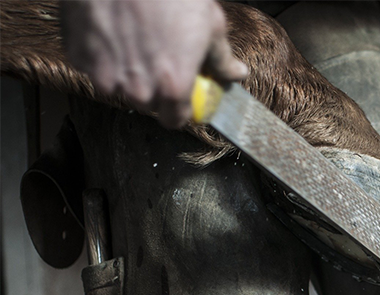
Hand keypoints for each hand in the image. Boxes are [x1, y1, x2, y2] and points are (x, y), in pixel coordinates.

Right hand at [60, 0, 247, 127]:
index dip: (179, 108)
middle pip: (146, 104)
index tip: (181, 96)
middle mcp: (138, 89)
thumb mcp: (210, 24)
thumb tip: (236, 74)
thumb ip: (222, 58)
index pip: (174, 120)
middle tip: (159, 58)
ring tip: (135, 39)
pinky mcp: (79, 56)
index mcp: (173, 87)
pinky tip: (113, 30)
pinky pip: (92, 66)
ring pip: (117, 87)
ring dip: (126, 72)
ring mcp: (104, 74)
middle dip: (154, 88)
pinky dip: (101, 54)